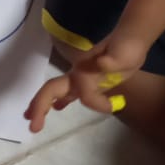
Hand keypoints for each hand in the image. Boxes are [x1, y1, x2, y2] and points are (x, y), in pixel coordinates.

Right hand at [24, 35, 146, 133]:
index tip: (115, 105)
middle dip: (39, 107)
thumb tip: (103, 63)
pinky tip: (57, 107)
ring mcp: (80, 77)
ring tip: (33, 119)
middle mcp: (77, 75)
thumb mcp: (123, 55)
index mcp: (84, 71)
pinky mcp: (87, 80)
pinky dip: (60, 101)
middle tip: (32, 127)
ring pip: (56, 92)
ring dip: (42, 105)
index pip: (84, 95)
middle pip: (51, 90)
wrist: (131, 38)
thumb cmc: (127, 46)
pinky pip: (69, 92)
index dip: (97, 104)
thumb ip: (112, 61)